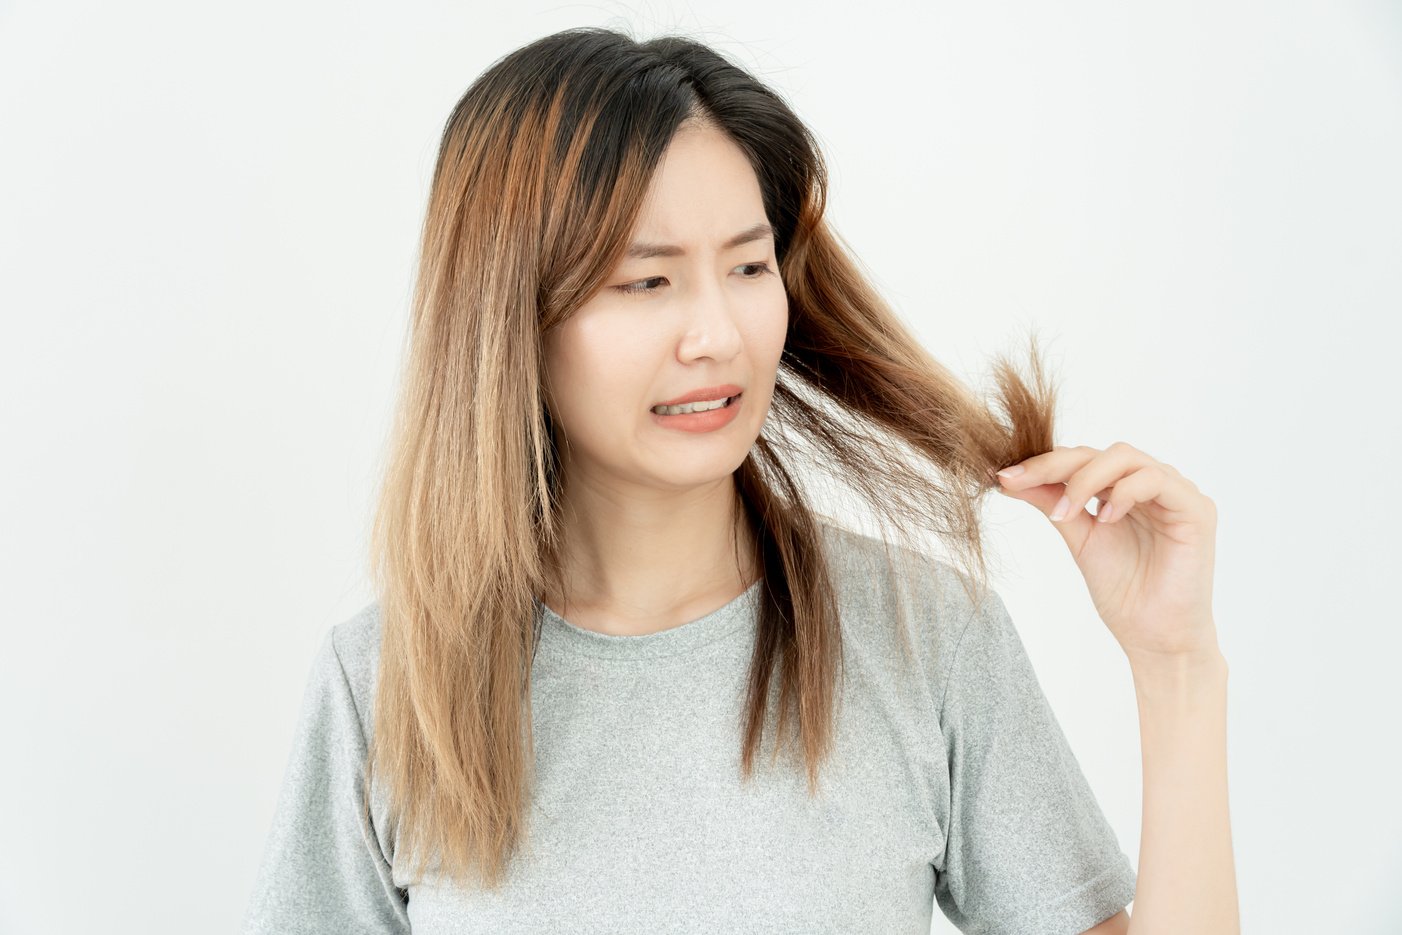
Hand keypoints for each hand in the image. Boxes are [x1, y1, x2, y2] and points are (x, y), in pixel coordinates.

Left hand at [991, 442, 1219, 660]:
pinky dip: (1125, 492)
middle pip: (1100, 452)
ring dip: (1086, 479)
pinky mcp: (1196, 509)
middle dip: (1055, 466)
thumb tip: (1010, 479)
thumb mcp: (1078, 538)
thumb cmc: (1124, 592)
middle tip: (1020, 482)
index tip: (1003, 477)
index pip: (1081, 460)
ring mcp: (1176, 493)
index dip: (1042, 464)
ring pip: (1126, 457)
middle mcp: (1150, 484)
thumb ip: (1053, 504)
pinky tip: (1106, 518)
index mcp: (1123, 489)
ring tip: (1066, 513)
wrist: (1154, 637)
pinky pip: (1157, 480)